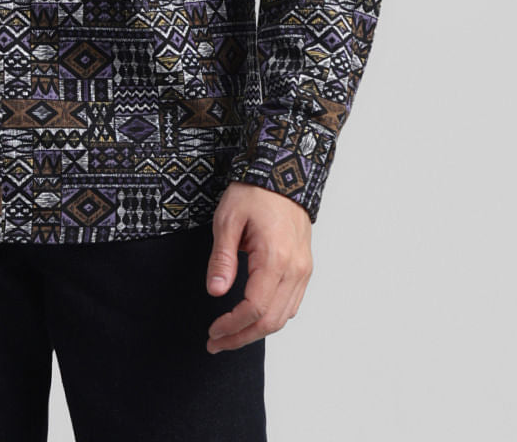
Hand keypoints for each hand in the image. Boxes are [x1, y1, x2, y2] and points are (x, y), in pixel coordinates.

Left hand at [204, 181, 312, 352]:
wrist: (283, 173)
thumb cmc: (254, 192)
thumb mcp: (228, 220)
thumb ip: (222, 258)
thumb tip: (216, 292)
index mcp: (276, 259)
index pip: (255, 308)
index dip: (232, 326)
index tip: (213, 332)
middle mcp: (295, 269)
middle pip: (271, 321)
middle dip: (242, 337)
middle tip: (216, 343)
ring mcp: (303, 270)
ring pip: (284, 317)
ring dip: (257, 332)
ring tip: (230, 335)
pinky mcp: (304, 267)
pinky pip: (291, 304)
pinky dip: (272, 317)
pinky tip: (252, 317)